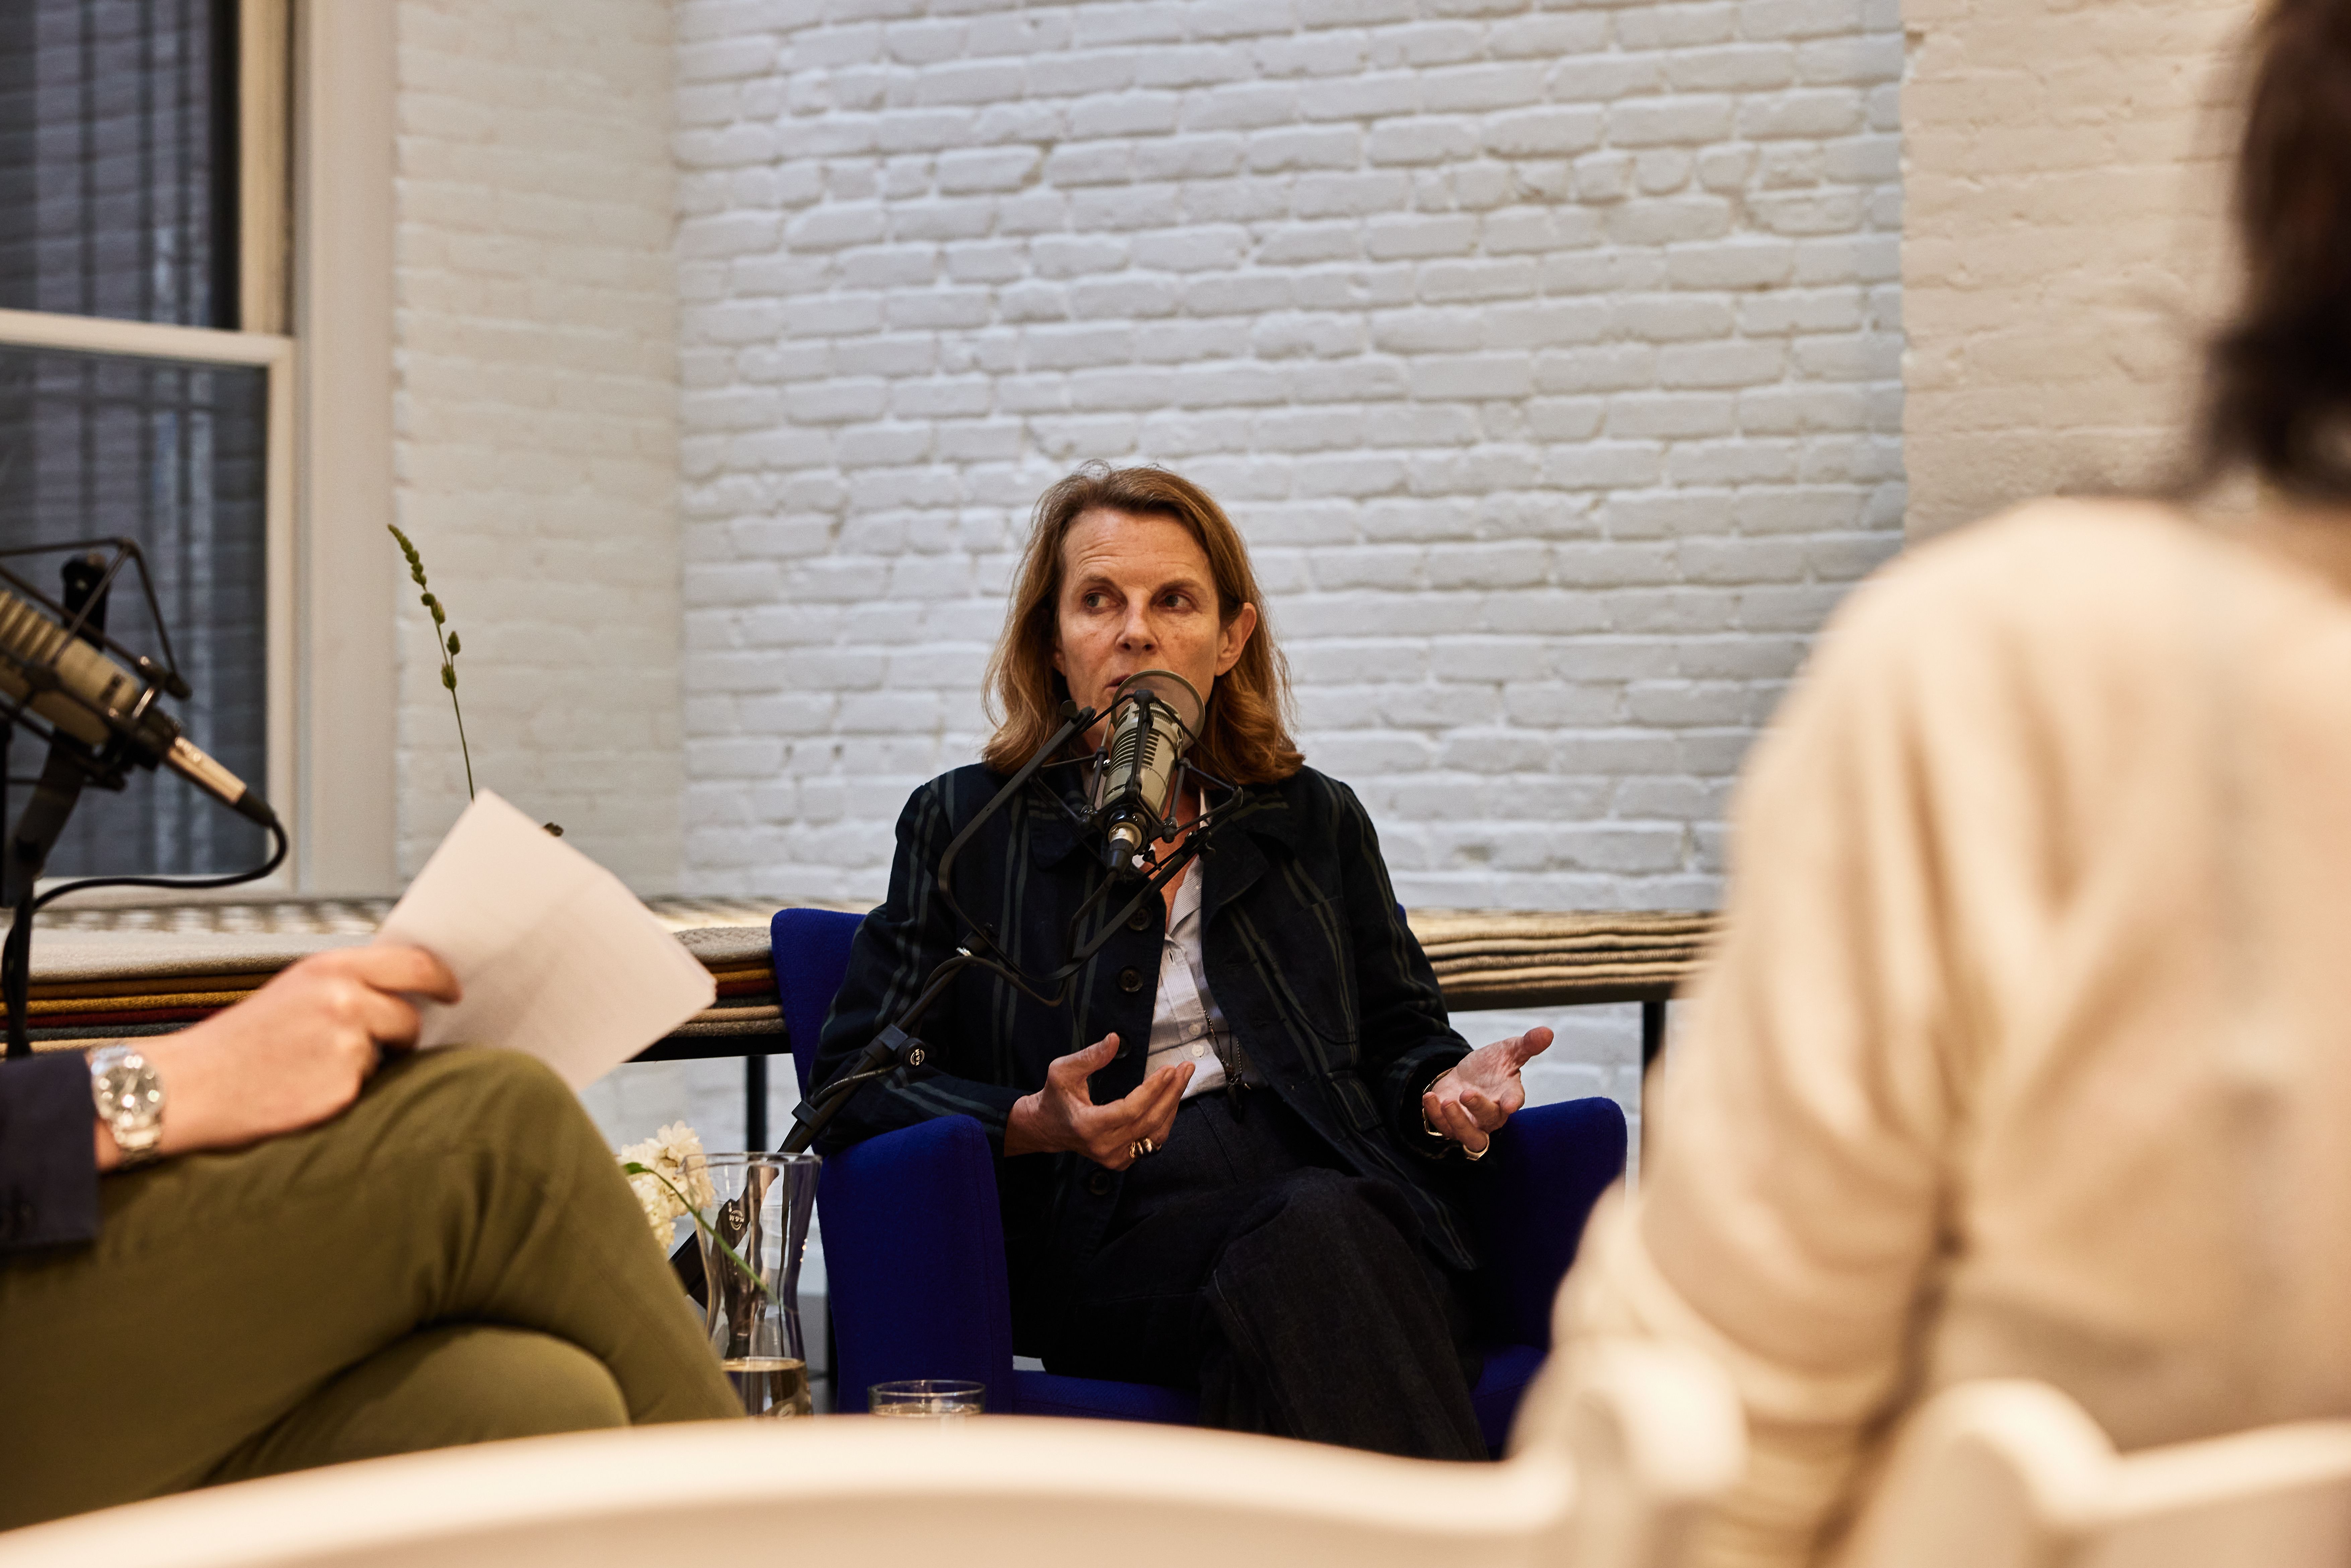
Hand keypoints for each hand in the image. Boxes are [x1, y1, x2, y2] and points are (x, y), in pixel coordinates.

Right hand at [97, 945, 461, 1169]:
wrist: (188, 1087)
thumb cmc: (235, 1045)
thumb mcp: (291, 993)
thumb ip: (345, 985)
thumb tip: (396, 991)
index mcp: (329, 969)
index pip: (414, 962)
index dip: (441, 978)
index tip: (452, 991)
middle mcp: (343, 999)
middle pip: (410, 1014)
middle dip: (402, 1031)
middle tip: (383, 1043)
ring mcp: (346, 1043)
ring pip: (387, 1053)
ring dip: (366, 1062)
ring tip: (313, 1066)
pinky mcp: (344, 1085)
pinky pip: (366, 1087)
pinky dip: (345, 1089)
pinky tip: (305, 1088)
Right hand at [1004, 1033, 1192, 1168]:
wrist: (1048, 1127)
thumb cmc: (1056, 1096)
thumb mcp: (1063, 1071)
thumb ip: (1090, 1056)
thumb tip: (1115, 1040)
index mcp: (1088, 1126)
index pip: (1129, 1110)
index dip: (1152, 1090)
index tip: (1168, 1069)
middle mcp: (1103, 1147)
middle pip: (1148, 1121)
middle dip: (1171, 1093)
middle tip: (1185, 1069)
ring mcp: (1114, 1158)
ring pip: (1155, 1133)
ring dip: (1172, 1105)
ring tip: (1182, 1079)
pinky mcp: (1122, 1160)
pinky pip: (1152, 1141)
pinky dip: (1165, 1119)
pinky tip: (1171, 1098)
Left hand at [1421, 1026, 1553, 1157]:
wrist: (1465, 1075)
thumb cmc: (1491, 1066)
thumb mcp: (1507, 1050)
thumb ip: (1526, 1044)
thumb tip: (1547, 1032)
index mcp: (1509, 1095)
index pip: (1514, 1101)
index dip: (1513, 1102)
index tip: (1511, 1104)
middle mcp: (1492, 1113)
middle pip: (1490, 1119)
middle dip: (1478, 1108)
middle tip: (1466, 1093)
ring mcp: (1472, 1123)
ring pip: (1470, 1136)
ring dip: (1458, 1121)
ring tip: (1447, 1101)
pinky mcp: (1451, 1125)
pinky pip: (1443, 1129)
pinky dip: (1435, 1115)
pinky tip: (1429, 1097)